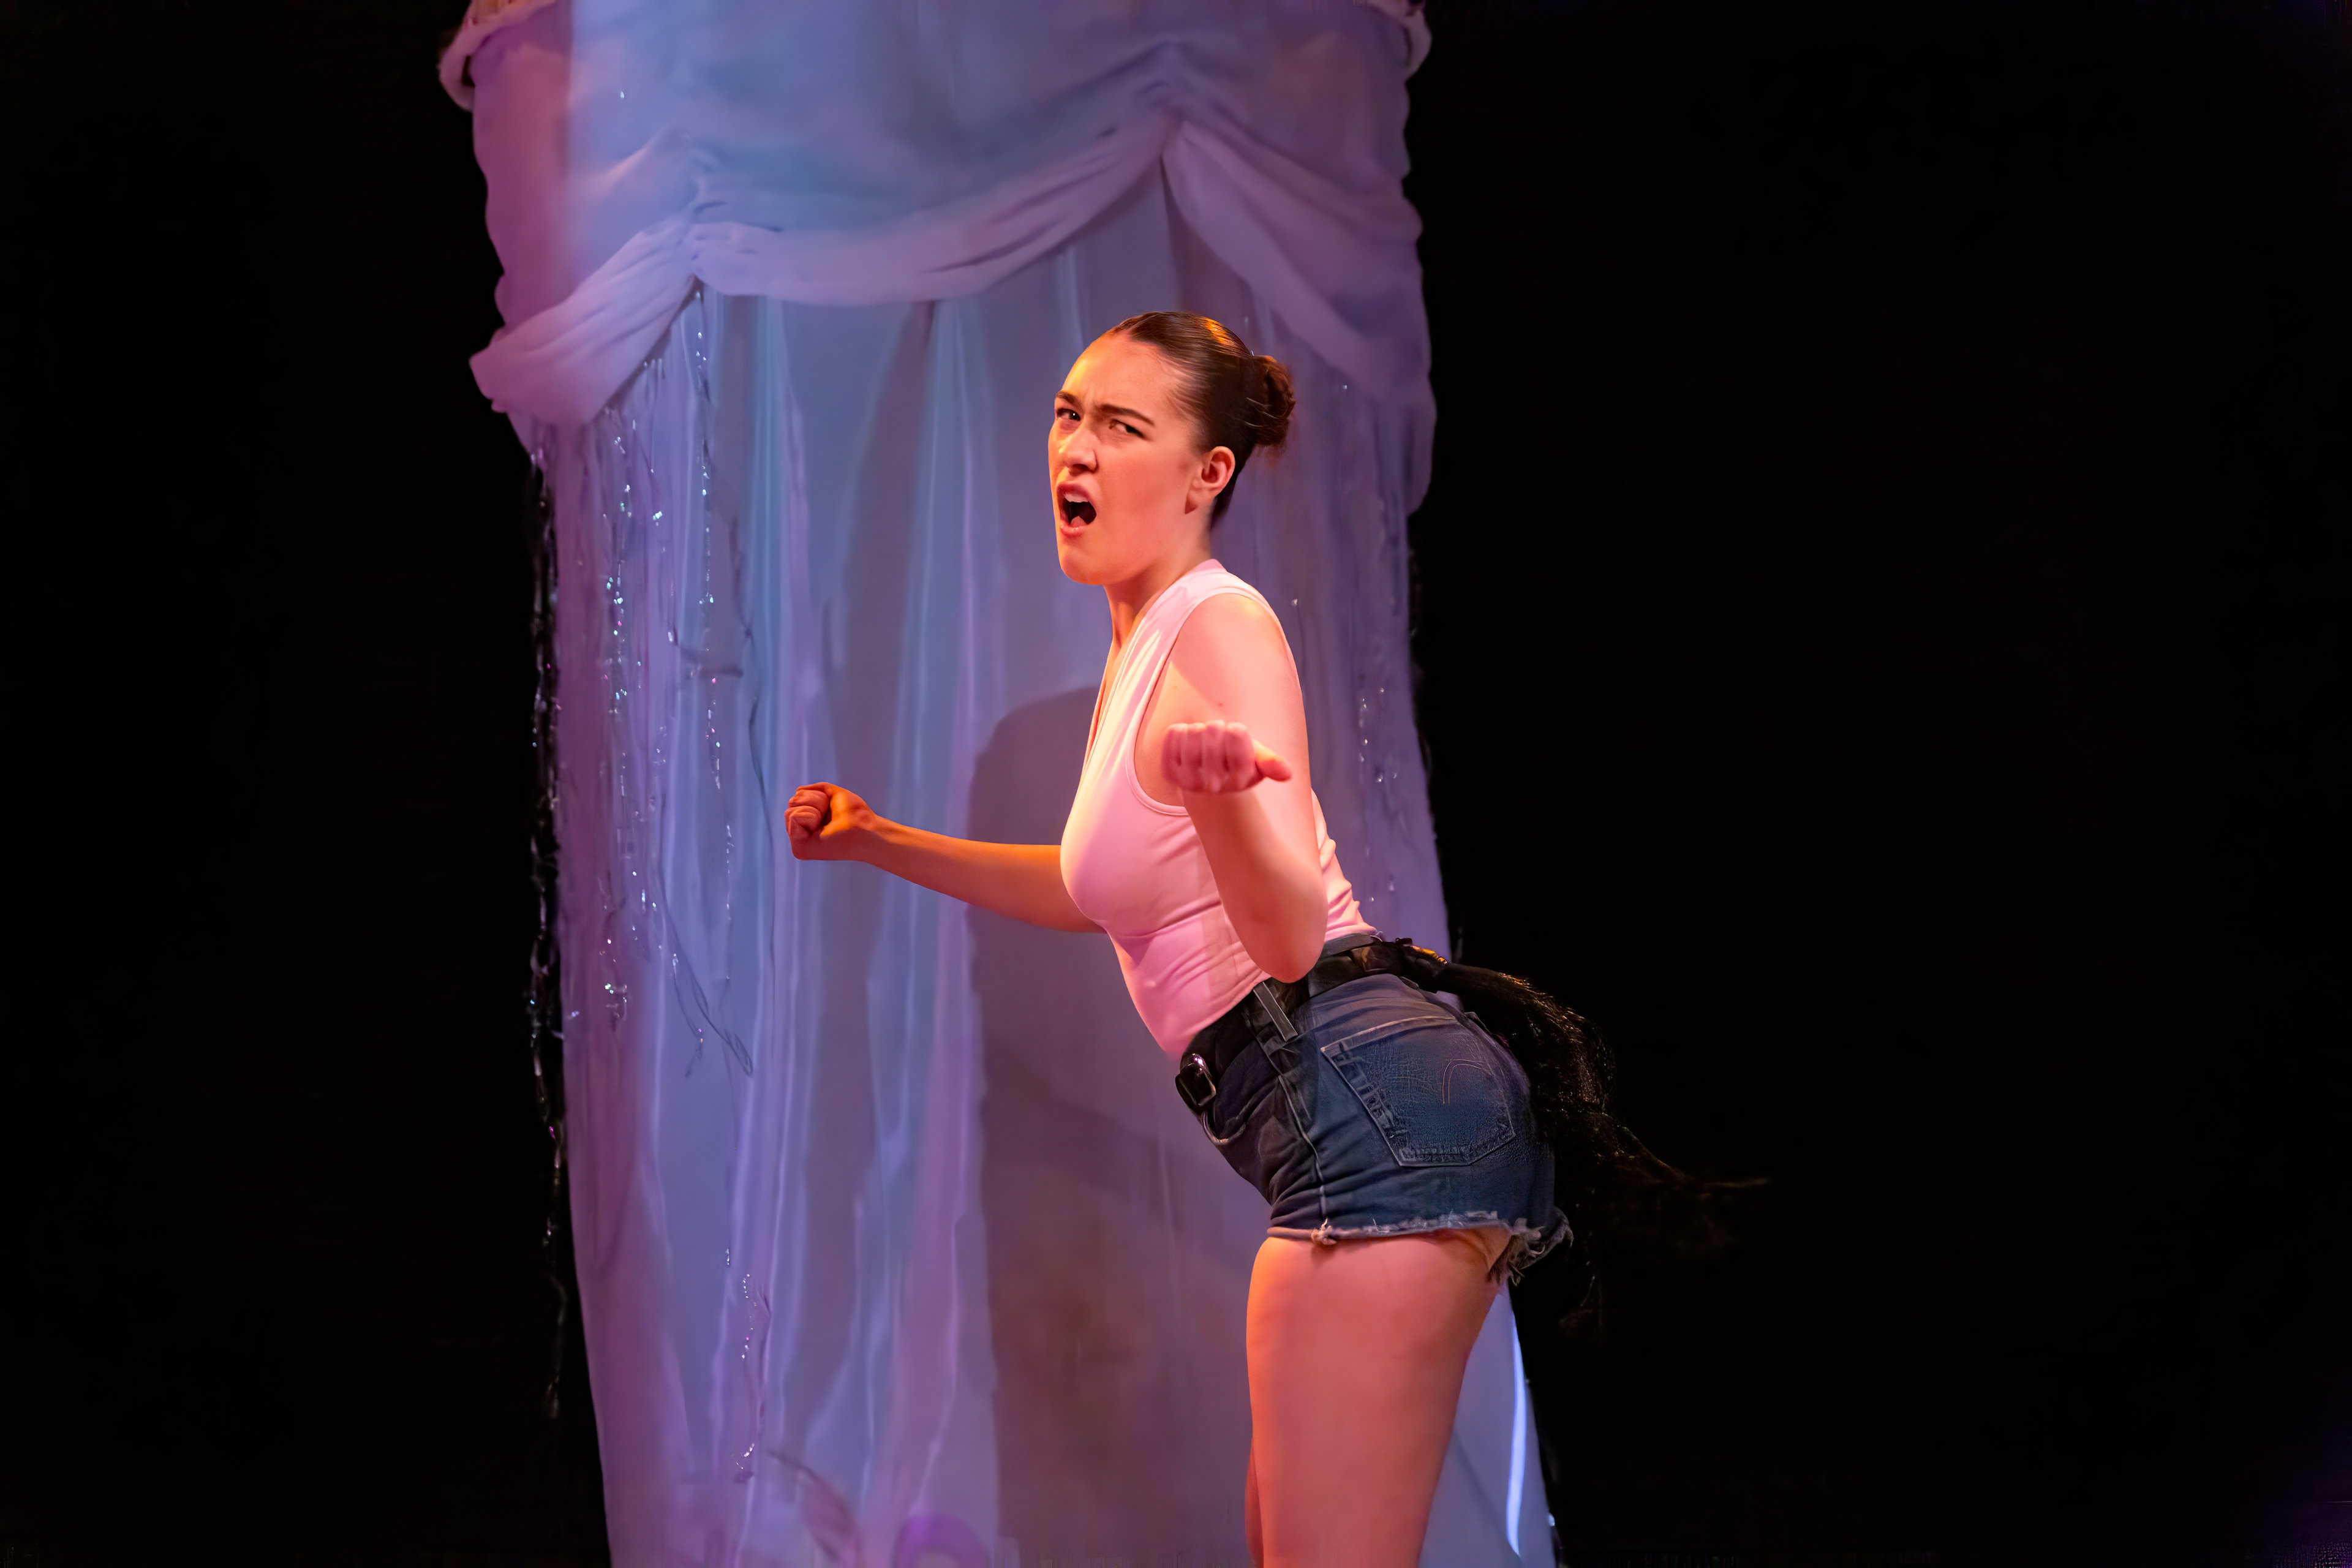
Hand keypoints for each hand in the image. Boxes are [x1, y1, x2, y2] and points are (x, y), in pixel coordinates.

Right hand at [785, 781, 875, 860]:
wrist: (865, 828)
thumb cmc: (855, 814)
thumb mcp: (833, 793)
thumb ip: (815, 790)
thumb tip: (798, 791)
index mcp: (808, 821)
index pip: (796, 798)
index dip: (814, 796)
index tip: (830, 807)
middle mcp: (801, 833)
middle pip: (791, 803)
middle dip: (813, 800)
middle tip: (828, 814)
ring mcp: (799, 842)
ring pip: (789, 810)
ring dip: (813, 808)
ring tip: (826, 821)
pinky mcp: (799, 849)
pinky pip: (793, 818)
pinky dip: (809, 816)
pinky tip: (820, 827)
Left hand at [1160, 719, 1294, 795]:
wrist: (1207, 784)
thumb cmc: (1235, 762)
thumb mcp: (1257, 760)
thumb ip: (1271, 763)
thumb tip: (1286, 774)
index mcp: (1241, 778)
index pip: (1236, 733)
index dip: (1235, 729)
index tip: (1235, 739)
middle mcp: (1215, 784)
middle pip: (1213, 729)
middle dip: (1216, 727)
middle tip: (1218, 741)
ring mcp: (1190, 781)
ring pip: (1192, 732)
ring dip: (1198, 729)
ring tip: (1203, 742)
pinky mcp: (1170, 774)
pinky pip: (1173, 735)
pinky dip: (1179, 731)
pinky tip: (1186, 742)